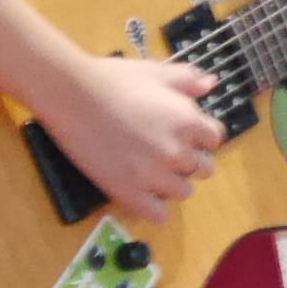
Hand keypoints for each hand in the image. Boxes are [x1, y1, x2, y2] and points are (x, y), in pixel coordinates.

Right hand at [21, 52, 224, 223]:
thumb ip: (187, 79)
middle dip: (189, 160)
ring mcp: (154, 176)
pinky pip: (159, 215)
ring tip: (150, 170)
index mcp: (188, 121)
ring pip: (183, 193)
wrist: (71, 95)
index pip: (215, 139)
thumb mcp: (155, 72)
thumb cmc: (113, 79)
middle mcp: (177, 152)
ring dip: (172, 183)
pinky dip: (154, 207)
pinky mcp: (130, 194)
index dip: (200, 136)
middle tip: (163, 151)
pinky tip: (140, 191)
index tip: (183, 134)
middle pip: (203, 169)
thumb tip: (210, 85)